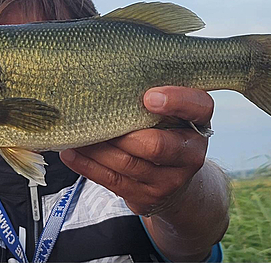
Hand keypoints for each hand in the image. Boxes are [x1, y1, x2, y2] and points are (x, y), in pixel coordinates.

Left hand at [60, 86, 212, 215]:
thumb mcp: (170, 112)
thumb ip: (151, 95)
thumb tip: (107, 75)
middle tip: (93, 117)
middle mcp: (191, 153)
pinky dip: (88, 166)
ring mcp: (171, 180)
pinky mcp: (149, 196)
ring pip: (128, 163)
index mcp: (199, 121)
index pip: (198, 106)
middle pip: (155, 145)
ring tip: (74, 132)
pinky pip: (113, 181)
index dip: (175, 101)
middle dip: (121, 133)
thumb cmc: (165, 132)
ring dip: (96, 148)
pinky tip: (71, 153)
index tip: (148, 97)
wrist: (176, 181)